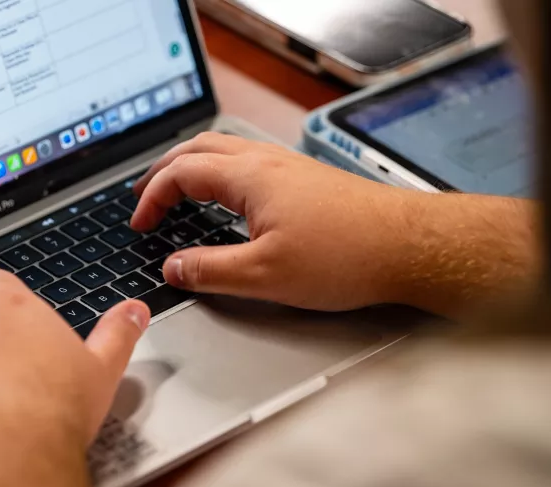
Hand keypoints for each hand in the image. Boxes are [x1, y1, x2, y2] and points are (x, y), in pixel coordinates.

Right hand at [131, 132, 537, 315]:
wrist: (410, 245)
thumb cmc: (346, 255)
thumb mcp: (265, 275)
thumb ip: (210, 271)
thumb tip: (173, 269)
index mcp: (248, 176)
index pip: (180, 172)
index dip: (152, 197)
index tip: (140, 224)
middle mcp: (266, 161)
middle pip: (198, 148)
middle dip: (164, 171)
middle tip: (146, 197)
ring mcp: (288, 166)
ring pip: (225, 150)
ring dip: (192, 166)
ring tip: (177, 190)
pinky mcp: (306, 179)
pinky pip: (247, 162)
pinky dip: (219, 173)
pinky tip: (227, 199)